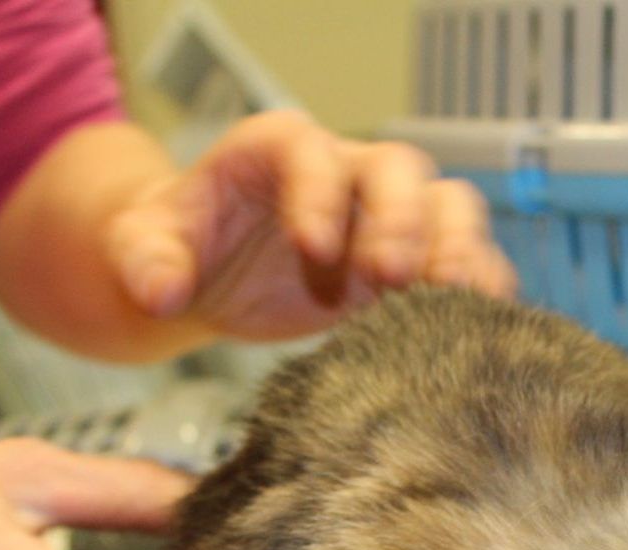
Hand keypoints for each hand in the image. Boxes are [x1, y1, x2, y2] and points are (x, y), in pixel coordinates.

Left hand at [106, 110, 517, 339]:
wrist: (207, 277)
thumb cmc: (177, 248)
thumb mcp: (142, 247)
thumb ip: (145, 259)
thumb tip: (161, 289)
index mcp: (277, 151)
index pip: (311, 153)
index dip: (319, 193)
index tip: (312, 248)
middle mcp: (346, 172)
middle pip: (398, 169)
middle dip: (401, 221)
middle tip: (391, 277)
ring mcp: (388, 217)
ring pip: (448, 207)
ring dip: (458, 250)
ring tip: (455, 297)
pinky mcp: (414, 264)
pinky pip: (468, 260)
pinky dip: (482, 285)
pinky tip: (485, 320)